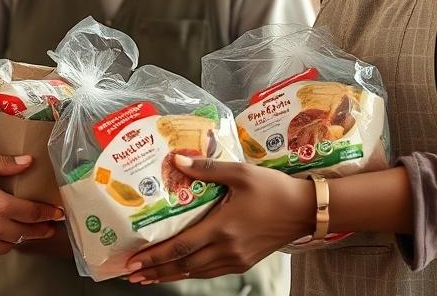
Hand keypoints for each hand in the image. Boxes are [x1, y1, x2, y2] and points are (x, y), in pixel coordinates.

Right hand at [0, 153, 63, 267]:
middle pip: (24, 233)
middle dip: (40, 231)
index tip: (59, 213)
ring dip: (19, 241)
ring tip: (26, 234)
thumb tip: (27, 161)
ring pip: (7, 247)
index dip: (49, 213)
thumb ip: (4, 163)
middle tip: (51, 228)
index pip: (32, 213)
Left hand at [125, 155, 313, 284]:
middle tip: (132, 273)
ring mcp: (236, 259)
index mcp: (222, 227)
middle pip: (183, 265)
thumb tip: (177, 159)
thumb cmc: (273, 189)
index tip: (134, 261)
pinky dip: (192, 272)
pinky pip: (211, 272)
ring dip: (171, 275)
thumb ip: (207, 168)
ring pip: (196, 272)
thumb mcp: (240, 173)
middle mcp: (227, 248)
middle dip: (156, 271)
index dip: (155, 256)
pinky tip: (182, 269)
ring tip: (150, 275)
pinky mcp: (244, 262)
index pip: (180, 246)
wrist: (304, 210)